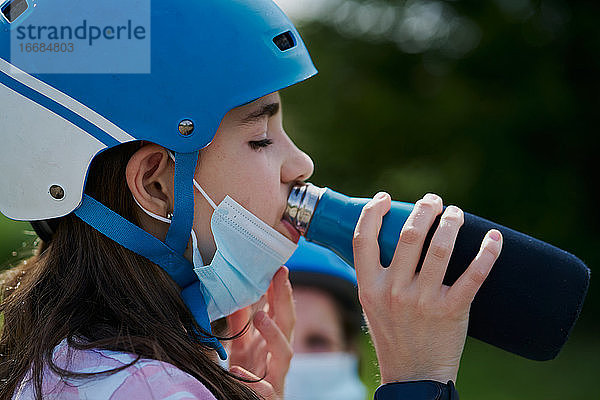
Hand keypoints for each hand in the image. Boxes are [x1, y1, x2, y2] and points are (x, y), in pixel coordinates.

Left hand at [227, 267, 294, 398]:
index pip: (281, 310)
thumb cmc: (250, 373)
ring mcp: (276, 375)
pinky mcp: (269, 396)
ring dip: (274, 334)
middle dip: (285, 299)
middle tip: (278, 276)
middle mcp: (279, 355)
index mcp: (274, 340)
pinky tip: (236, 370)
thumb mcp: (242, 344)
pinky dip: (252, 381)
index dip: (281, 289)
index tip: (278, 267)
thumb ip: (240, 322)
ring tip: (260, 317)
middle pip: (288, 323)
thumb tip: (235, 292)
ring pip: (284, 353)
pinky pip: (263, 389)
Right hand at [353, 192, 501, 383]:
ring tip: (456, 214)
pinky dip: (487, 254)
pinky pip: (473, 276)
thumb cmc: (393, 334)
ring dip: (451, 223)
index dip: (373, 212)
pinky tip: (494, 238)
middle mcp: (393, 291)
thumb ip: (377, 273)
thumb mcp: (371, 303)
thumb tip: (394, 235)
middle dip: (424, 209)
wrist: (413, 375)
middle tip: (434, 201)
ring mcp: (422, 302)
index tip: (385, 198)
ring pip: (440, 249)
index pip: (363, 239)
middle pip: (408, 235)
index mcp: (369, 286)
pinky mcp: (451, 311)